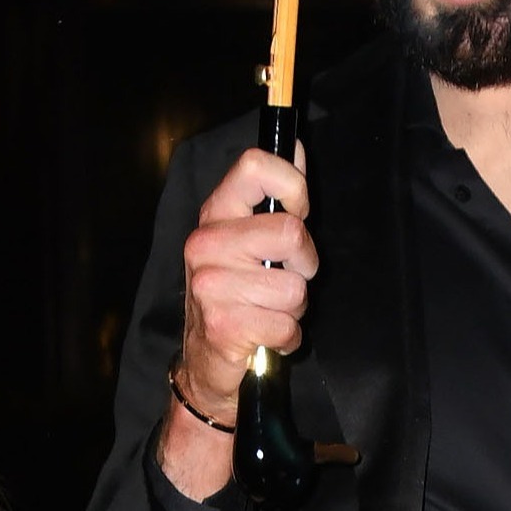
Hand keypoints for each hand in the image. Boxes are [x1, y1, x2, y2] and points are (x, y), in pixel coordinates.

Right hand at [158, 144, 317, 495]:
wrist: (207, 363)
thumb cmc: (240, 296)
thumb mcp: (253, 240)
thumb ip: (277, 196)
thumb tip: (299, 146)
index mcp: (216, 214)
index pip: (255, 165)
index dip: (293, 187)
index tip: (297, 213)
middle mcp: (205, 243)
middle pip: (290, 231)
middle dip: (305, 262)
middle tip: (286, 278)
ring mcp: (209, 284)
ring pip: (295, 287)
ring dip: (294, 307)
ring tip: (269, 311)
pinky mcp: (222, 325)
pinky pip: (286, 325)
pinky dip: (286, 337)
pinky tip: (264, 336)